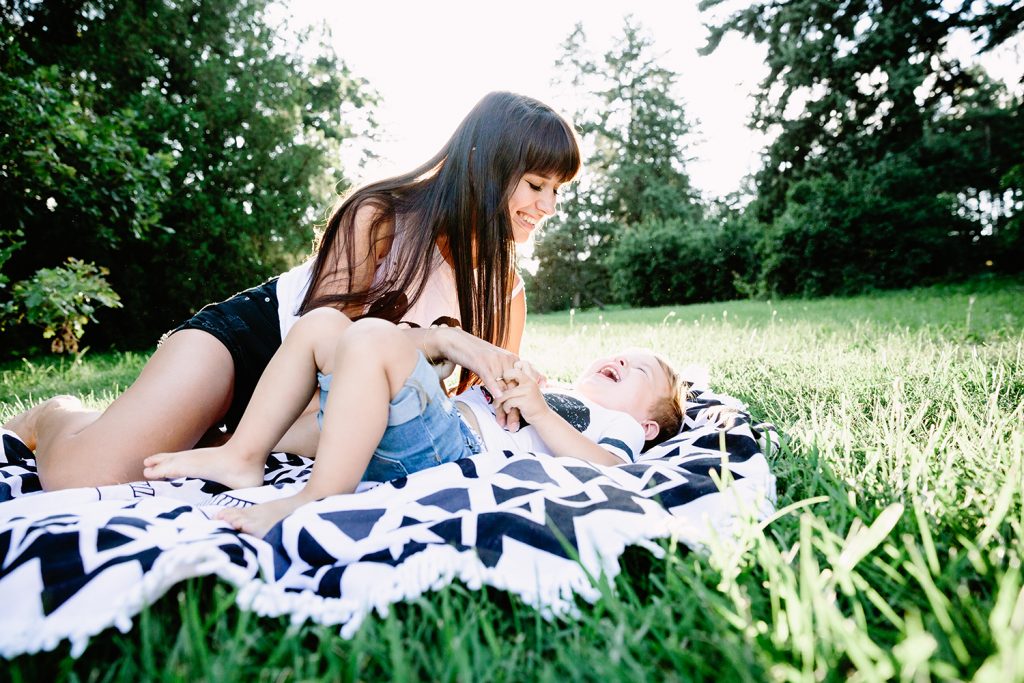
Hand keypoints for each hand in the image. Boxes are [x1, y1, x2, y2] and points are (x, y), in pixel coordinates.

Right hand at [418, 327, 545, 428]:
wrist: (455, 341)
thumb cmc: (473, 353)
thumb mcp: (492, 361)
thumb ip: (503, 372)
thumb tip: (507, 388)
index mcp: (511, 360)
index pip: (521, 383)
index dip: (525, 400)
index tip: (527, 415)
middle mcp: (506, 360)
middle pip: (513, 390)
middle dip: (515, 410)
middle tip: (515, 427)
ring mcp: (495, 362)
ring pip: (503, 389)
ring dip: (504, 408)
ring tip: (505, 424)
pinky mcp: (482, 363)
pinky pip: (490, 378)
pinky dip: (495, 389)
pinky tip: (499, 399)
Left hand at [493, 362, 548, 431]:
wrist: (542, 416)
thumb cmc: (531, 403)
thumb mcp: (528, 389)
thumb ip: (521, 382)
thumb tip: (506, 376)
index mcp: (531, 377)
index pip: (523, 363)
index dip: (513, 368)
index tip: (509, 378)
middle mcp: (530, 381)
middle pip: (511, 372)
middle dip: (504, 378)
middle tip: (502, 387)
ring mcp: (527, 390)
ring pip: (506, 392)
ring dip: (499, 400)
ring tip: (498, 404)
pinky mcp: (524, 400)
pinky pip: (508, 402)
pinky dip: (505, 407)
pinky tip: (508, 409)